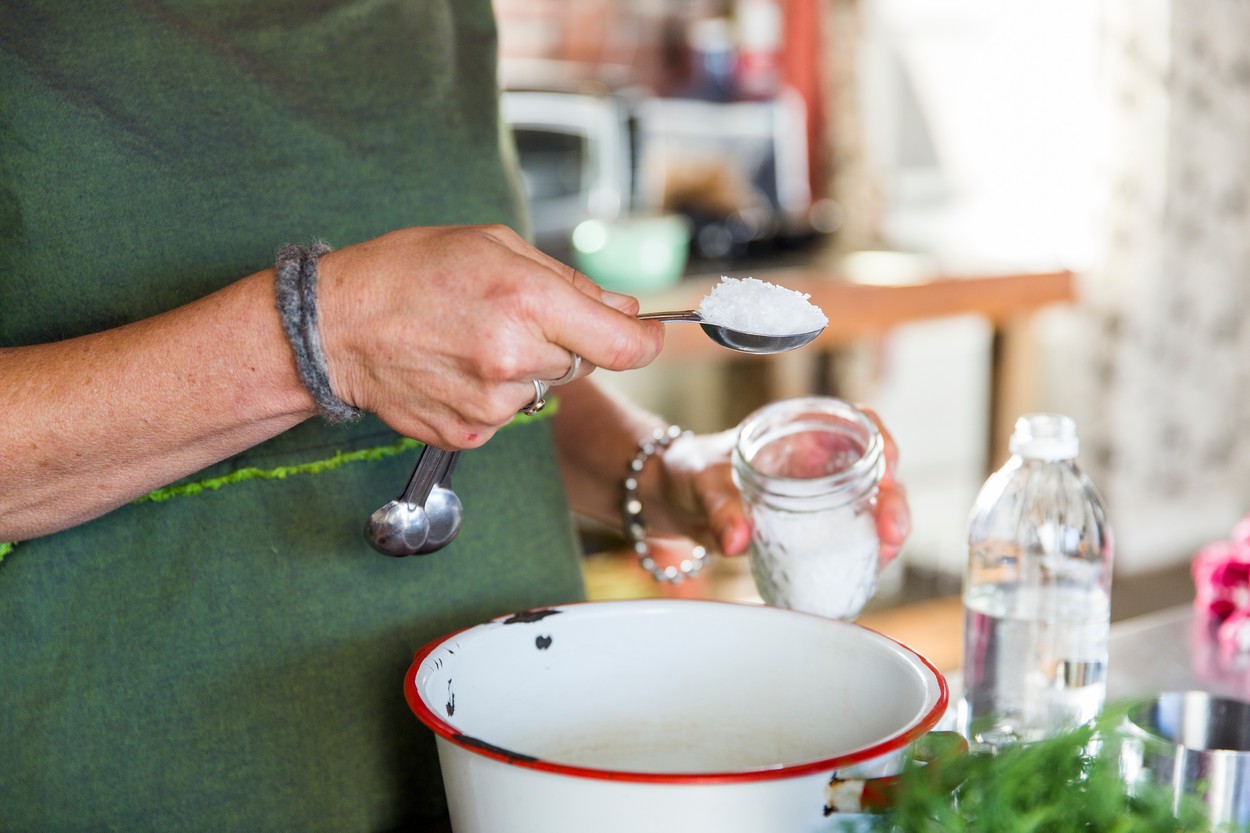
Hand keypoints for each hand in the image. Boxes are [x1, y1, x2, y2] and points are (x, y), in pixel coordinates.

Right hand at [316, 225, 663, 447]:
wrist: (335, 327)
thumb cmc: (409, 272)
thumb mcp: (493, 246)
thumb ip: (570, 282)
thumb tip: (626, 312)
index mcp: (527, 300)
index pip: (626, 344)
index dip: (646, 339)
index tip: (648, 333)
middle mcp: (514, 358)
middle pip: (585, 362)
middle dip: (566, 341)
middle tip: (511, 316)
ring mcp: (491, 404)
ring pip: (545, 389)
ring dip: (526, 368)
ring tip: (472, 341)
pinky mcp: (469, 434)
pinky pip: (508, 415)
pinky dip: (493, 395)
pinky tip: (455, 368)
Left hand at [645, 407, 910, 566]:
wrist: (675, 502)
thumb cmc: (692, 473)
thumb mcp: (704, 483)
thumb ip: (720, 509)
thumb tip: (737, 541)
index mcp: (802, 431)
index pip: (859, 423)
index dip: (882, 441)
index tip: (887, 470)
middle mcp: (820, 461)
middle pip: (876, 472)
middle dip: (894, 500)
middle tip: (891, 532)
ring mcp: (821, 497)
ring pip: (870, 508)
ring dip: (885, 531)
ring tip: (884, 556)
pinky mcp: (813, 529)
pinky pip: (849, 538)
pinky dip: (862, 553)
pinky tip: (866, 571)